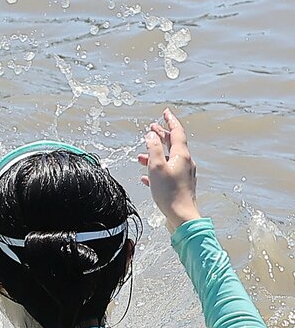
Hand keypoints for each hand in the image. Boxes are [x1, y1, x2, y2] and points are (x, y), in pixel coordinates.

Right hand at [138, 108, 201, 231]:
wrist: (181, 215)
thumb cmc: (169, 192)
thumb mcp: (156, 167)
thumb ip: (153, 149)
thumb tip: (151, 135)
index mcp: (181, 155)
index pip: (177, 132)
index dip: (170, 121)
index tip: (165, 112)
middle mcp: (185, 162)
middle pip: (173, 144)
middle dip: (162, 136)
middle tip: (152, 128)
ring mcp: (183, 174)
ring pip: (168, 159)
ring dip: (155, 154)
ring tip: (141, 155)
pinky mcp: (179, 185)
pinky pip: (166, 173)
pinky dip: (156, 170)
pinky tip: (146, 176)